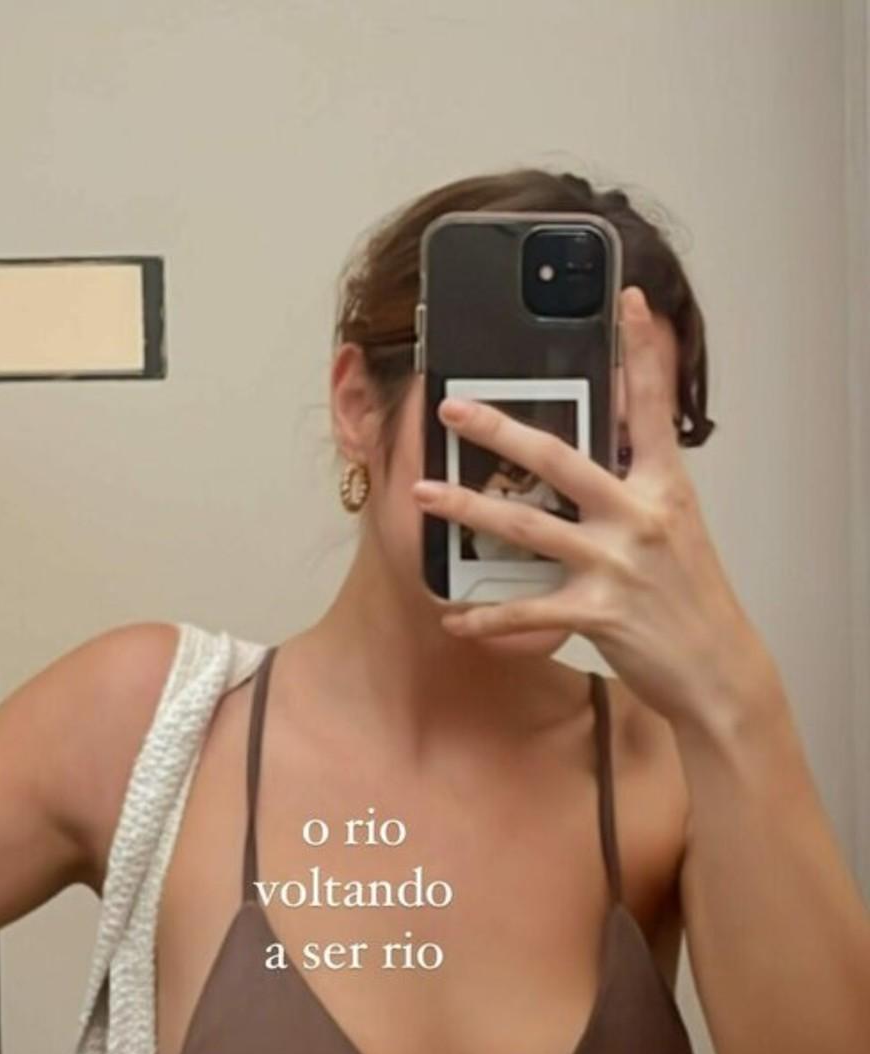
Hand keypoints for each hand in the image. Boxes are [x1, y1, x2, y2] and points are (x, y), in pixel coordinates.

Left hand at [412, 287, 772, 729]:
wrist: (716, 668)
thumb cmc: (691, 598)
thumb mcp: (677, 527)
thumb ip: (640, 486)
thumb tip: (609, 446)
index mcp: (664, 486)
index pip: (652, 407)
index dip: (642, 352)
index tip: (627, 300)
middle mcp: (640, 515)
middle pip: (559, 459)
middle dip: (499, 431)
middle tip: (451, 408)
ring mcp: (618, 564)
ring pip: (528, 526)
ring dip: (468, 509)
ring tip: (422, 495)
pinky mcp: (599, 613)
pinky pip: (528, 609)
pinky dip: (486, 617)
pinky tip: (453, 617)